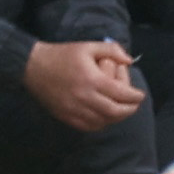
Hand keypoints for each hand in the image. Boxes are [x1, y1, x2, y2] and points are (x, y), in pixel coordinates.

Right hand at [23, 40, 144, 131]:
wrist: (33, 67)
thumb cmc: (62, 55)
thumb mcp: (88, 46)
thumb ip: (111, 50)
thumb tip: (130, 61)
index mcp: (92, 79)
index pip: (121, 94)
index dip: (134, 97)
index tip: (140, 95)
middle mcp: (85, 97)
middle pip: (114, 112)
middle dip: (129, 110)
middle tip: (134, 105)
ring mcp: (74, 110)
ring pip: (103, 122)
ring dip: (116, 118)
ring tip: (122, 111)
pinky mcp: (66, 117)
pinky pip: (88, 127)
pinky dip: (100, 124)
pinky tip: (104, 117)